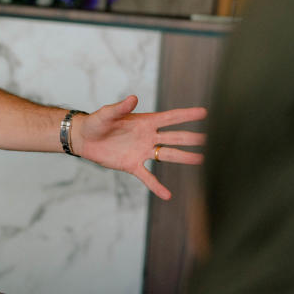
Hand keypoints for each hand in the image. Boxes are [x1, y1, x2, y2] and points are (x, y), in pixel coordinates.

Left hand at [75, 96, 206, 199]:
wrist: (84, 139)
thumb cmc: (96, 122)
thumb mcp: (107, 114)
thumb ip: (120, 108)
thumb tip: (133, 98)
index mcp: (144, 122)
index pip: (170, 118)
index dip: (186, 115)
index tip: (204, 112)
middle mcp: (147, 136)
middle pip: (173, 137)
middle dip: (191, 138)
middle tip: (209, 139)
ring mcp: (142, 151)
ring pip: (167, 155)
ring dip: (183, 157)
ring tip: (201, 160)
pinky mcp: (132, 165)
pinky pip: (147, 176)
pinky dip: (156, 186)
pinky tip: (167, 195)